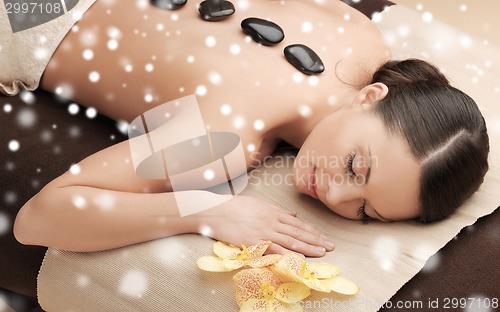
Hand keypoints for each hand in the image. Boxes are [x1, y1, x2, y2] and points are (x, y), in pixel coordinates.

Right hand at [195, 195, 333, 256]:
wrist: (216, 211)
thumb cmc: (235, 206)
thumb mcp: (258, 204)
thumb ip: (277, 210)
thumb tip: (293, 214)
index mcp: (273, 212)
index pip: (298, 223)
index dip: (313, 231)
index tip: (324, 236)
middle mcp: (272, 222)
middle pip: (298, 232)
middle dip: (316, 239)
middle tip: (331, 246)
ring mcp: (264, 232)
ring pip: (291, 240)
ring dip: (308, 247)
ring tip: (322, 252)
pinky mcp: (255, 242)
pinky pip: (275, 249)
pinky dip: (288, 254)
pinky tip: (299, 259)